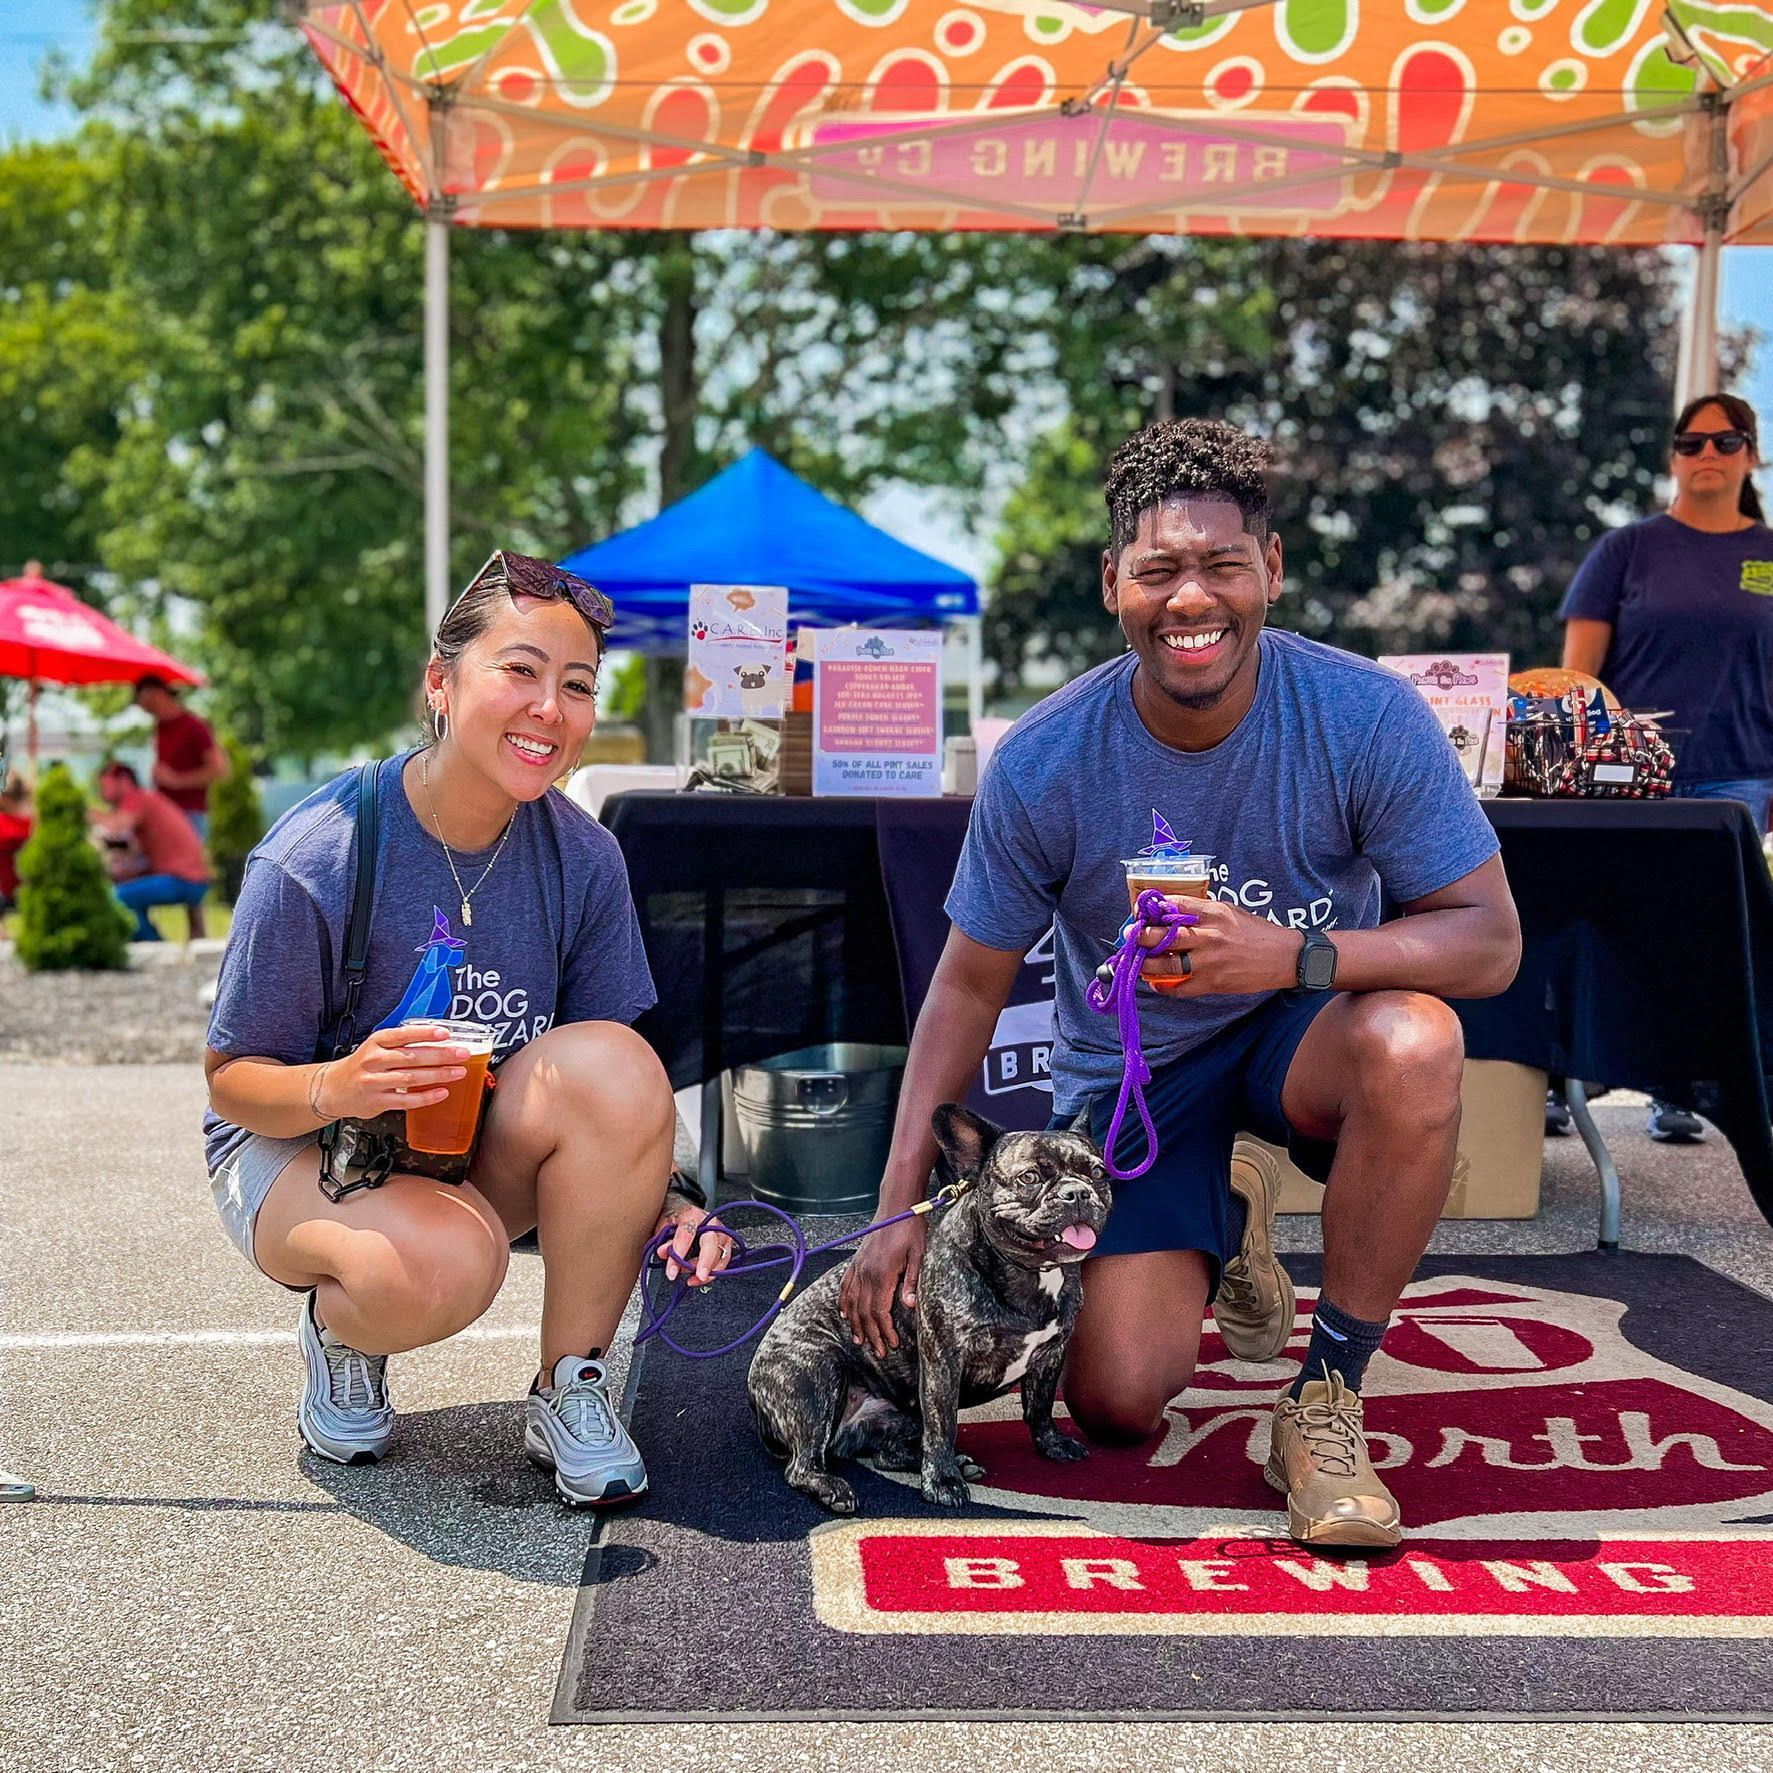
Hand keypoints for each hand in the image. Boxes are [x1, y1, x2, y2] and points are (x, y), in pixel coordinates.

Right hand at [315, 1024, 468, 1121]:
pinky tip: (441, 1092)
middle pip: (411, 1057)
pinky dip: (426, 1097)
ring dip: (438, 1075)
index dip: (425, 1034)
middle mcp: (374, 1060)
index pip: (403, 1035)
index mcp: (376, 1042)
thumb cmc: (362, 1065)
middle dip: (440, 1056)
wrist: (333, 1088)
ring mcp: (374, 1082)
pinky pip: (405, 1100)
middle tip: (461, 1054)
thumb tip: (438, 1039)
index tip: (445, 1033)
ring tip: (458, 1072)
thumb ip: (402, 1043)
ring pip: (410, 1078)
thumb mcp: (377, 1047)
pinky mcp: (376, 1101)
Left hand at [653, 1192, 735, 1286]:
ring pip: (721, 1255)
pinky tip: (698, 1279)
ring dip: (708, 1271)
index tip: (672, 1272)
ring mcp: (721, 1234)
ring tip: (691, 1280)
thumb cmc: (674, 1220)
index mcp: (692, 1215)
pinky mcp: (725, 1246)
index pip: (687, 1233)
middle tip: (698, 1276)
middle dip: (705, 1262)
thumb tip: (663, 1252)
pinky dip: (711, 1274)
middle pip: (711, 1243)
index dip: (680, 1252)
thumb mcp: (664, 1228)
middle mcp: (711, 1223)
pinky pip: (723, 1262)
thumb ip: (664, 1241)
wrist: (683, 1215)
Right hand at [838, 1214, 925, 1356]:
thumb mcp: (919, 1254)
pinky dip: (844, 1302)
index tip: (893, 1345)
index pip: (880, 1311)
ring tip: (860, 1341)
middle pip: (864, 1312)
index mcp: (882, 1274)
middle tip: (879, 1352)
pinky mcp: (857, 1260)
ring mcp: (859, 1266)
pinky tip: (845, 1314)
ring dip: (856, 1324)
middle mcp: (866, 1273)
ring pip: (852, 1302)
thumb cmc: (911, 1228)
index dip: (885, 1331)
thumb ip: (912, 1281)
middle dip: (871, 1335)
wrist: (897, 1205)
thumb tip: (909, 1307)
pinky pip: (845, 1285)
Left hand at [1135, 896, 1308, 996]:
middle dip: (1142, 936)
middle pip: (1166, 936)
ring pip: (1168, 965)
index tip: (1140, 912)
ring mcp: (1211, 962)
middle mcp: (1210, 936)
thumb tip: (1171, 910)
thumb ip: (1203, 910)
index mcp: (1214, 913)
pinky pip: (1181, 988)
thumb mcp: (1231, 911)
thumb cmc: (1257, 932)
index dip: (1153, 909)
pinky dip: (1165, 987)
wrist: (1285, 958)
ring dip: (1146, 964)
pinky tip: (1155, 983)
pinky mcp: (1214, 983)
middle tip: (1129, 936)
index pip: (1176, 906)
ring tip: (1135, 962)